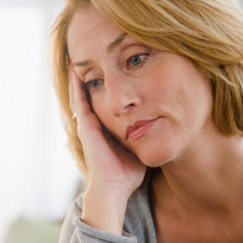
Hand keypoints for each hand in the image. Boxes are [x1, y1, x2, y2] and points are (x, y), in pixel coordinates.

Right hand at [69, 68, 145, 232]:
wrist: (115, 187)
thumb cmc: (129, 172)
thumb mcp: (140, 145)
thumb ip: (146, 133)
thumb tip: (166, 122)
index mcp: (106, 127)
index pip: (103, 100)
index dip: (104, 84)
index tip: (110, 66)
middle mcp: (94, 124)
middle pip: (90, 93)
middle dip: (90, 75)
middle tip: (89, 55)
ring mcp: (87, 124)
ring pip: (81, 94)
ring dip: (80, 76)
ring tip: (78, 57)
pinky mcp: (85, 126)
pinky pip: (79, 100)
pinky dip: (77, 85)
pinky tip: (77, 70)